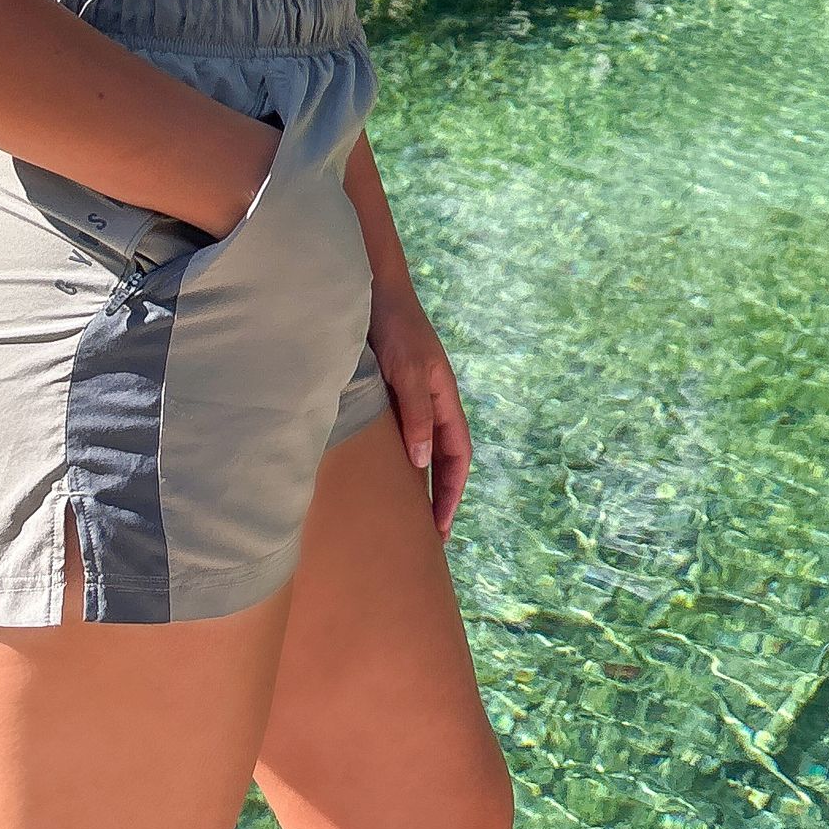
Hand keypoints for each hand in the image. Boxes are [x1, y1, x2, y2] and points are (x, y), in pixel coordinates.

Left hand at [370, 284, 472, 538]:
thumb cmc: (393, 328)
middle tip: (425, 538)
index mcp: (444, 398)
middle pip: (443, 457)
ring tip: (403, 517)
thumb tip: (423, 463)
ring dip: (417, 482)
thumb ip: (417, 415)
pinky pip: (399, 435)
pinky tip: (378, 475)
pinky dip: (397, 461)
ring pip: (421, 448)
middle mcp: (431, 401)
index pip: (457, 455)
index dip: (452, 493)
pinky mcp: (390, 392)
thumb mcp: (407, 372)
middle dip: (439, 497)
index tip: (440, 530)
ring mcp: (411, 397)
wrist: (372, 290)